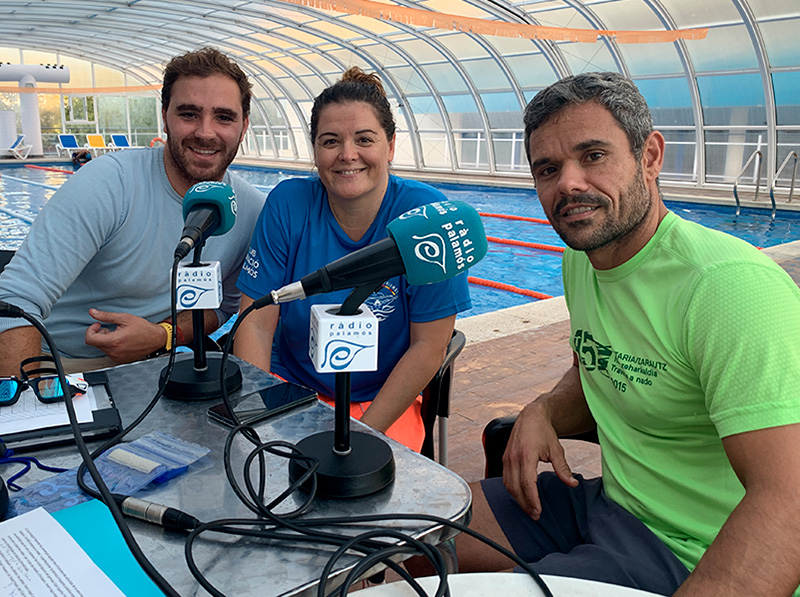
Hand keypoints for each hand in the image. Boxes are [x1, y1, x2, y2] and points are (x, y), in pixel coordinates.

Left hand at [84, 308, 166, 363]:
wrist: (156, 339)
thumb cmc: (143, 329)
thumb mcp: (124, 318)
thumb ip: (106, 316)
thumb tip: (93, 313)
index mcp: (114, 341)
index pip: (90, 339)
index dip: (91, 330)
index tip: (97, 325)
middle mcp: (114, 351)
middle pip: (95, 343)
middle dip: (100, 334)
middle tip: (111, 328)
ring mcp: (117, 357)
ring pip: (102, 348)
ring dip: (106, 340)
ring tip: (118, 334)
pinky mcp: (121, 360)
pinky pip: (109, 352)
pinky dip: (111, 346)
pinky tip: (121, 341)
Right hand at [502, 401, 577, 519]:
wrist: (530, 417)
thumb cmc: (543, 432)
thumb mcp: (556, 449)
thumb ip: (563, 468)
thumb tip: (572, 484)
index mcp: (526, 454)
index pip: (527, 483)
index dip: (532, 499)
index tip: (538, 511)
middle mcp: (513, 457)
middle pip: (516, 487)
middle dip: (525, 504)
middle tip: (535, 515)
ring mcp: (507, 458)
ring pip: (508, 485)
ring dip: (518, 499)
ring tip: (529, 508)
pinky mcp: (505, 459)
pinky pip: (506, 479)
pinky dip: (512, 490)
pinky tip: (521, 496)